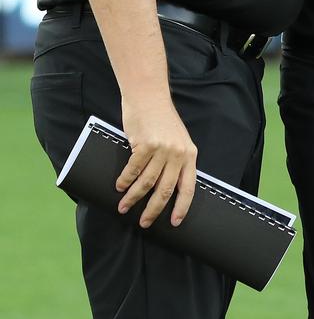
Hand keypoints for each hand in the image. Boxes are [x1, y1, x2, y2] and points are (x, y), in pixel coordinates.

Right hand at [116, 98, 197, 228]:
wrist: (149, 96)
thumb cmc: (161, 118)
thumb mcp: (177, 140)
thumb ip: (175, 160)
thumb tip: (166, 187)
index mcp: (189, 154)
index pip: (189, 187)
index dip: (182, 207)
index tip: (174, 222)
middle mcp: (178, 153)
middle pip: (165, 190)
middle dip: (153, 210)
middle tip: (144, 222)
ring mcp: (161, 149)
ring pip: (147, 183)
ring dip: (133, 198)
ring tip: (124, 206)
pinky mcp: (145, 144)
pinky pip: (133, 170)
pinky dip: (125, 181)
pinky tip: (120, 187)